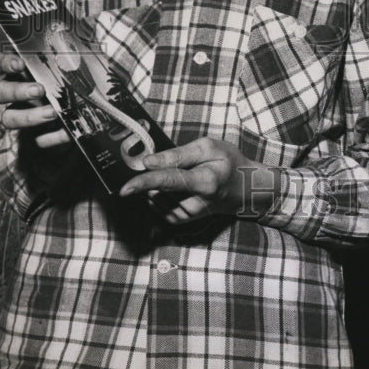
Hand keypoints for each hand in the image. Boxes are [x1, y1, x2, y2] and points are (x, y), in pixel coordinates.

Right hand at [0, 52, 69, 148]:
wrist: (80, 118)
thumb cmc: (69, 88)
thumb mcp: (67, 76)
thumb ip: (65, 70)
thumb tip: (75, 64)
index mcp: (18, 75)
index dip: (4, 63)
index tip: (19, 64)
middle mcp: (12, 95)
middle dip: (17, 91)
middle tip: (39, 90)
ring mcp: (17, 117)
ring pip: (8, 118)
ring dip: (29, 116)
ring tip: (52, 113)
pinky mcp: (28, 138)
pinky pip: (29, 141)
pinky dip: (47, 138)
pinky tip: (61, 134)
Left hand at [118, 137, 281, 224]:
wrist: (244, 190)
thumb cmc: (229, 163)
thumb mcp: (209, 147)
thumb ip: (177, 154)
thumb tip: (148, 162)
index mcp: (205, 182)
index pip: (169, 181)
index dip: (144, 182)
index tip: (124, 188)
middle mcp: (194, 204)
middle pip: (157, 189)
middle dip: (154, 174)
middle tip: (174, 162)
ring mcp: (186, 216)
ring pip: (154, 196)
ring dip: (157, 183)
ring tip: (182, 173)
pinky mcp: (180, 221)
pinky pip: (156, 204)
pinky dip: (159, 192)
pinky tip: (175, 185)